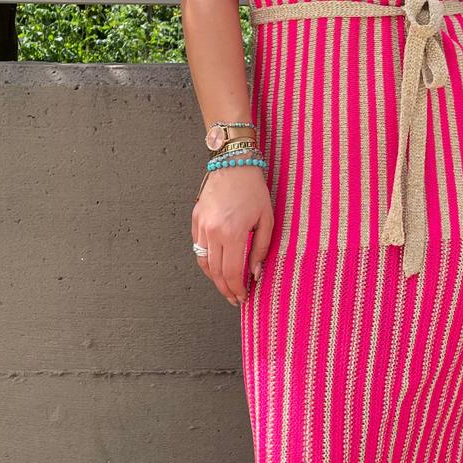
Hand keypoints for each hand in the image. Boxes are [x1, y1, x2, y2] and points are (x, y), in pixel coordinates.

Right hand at [192, 168, 273, 305]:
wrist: (234, 164)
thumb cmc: (253, 190)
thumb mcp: (266, 220)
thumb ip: (260, 249)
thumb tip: (255, 273)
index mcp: (232, 233)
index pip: (232, 272)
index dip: (237, 289)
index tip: (243, 298)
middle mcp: (213, 232)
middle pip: (216, 272)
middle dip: (226, 289)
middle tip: (235, 298)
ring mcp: (201, 226)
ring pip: (204, 262)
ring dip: (214, 278)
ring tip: (226, 286)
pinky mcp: (196, 219)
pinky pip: (198, 248)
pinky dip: (206, 261)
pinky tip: (216, 266)